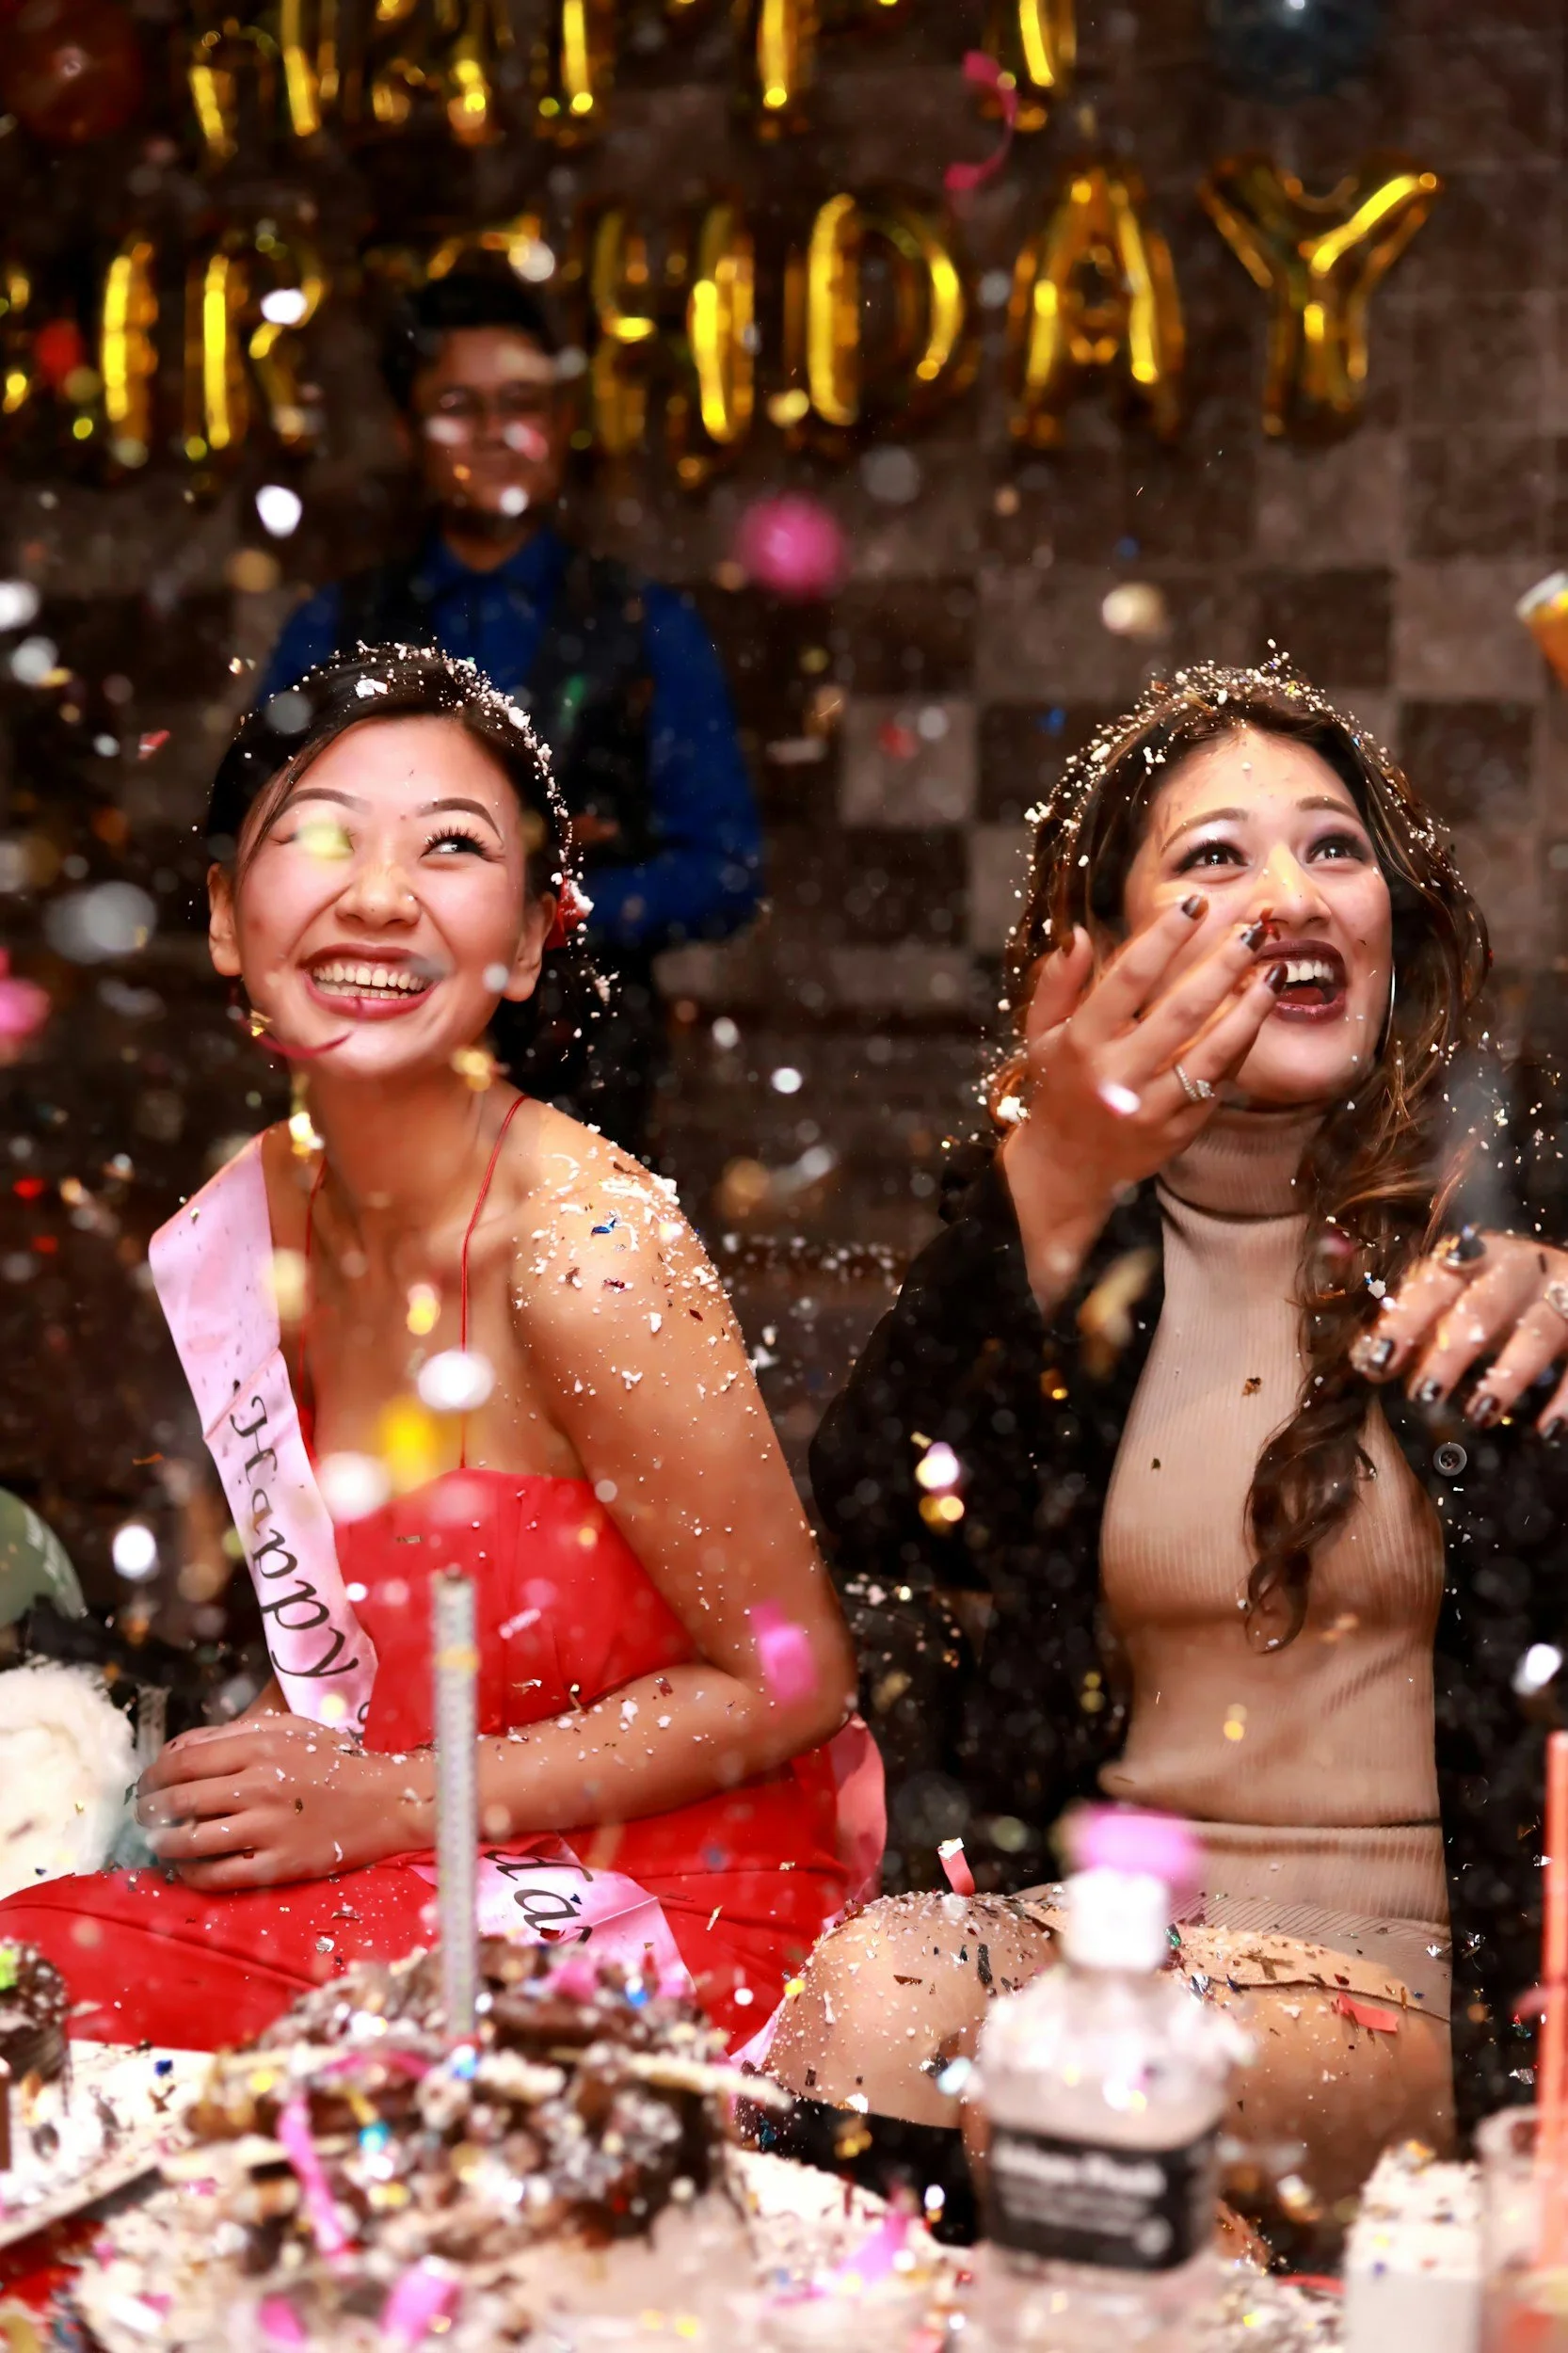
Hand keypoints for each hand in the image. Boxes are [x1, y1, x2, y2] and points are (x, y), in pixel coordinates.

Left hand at [136, 1714, 422, 1890]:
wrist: (384, 1800)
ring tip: (158, 1842)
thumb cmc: (333, 1760)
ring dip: (164, 1843)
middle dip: (151, 1810)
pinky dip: (192, 1874)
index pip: (184, 1762)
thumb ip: (232, 1733)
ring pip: (193, 1841)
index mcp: (259, 1748)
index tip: (145, 1783)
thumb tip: (177, 1750)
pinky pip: (219, 1875)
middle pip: (181, 1801)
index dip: (154, 1775)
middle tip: (143, 1815)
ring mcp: (268, 1829)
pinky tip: (187, 1868)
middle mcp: (259, 1787)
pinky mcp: (278, 1866)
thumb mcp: (287, 1729)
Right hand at [1000, 898, 1287, 1302]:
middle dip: (1221, 965)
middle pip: (1180, 1010)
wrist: (1063, 1171)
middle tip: (1253, 930)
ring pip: (1211, 1052)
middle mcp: (1115, 1076)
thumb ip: (1057, 984)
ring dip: (1248, 1010)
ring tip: (1273, 972)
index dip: (1165, 937)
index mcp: (1080, 1043)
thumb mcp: (1040, 1034)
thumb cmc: (1056, 1088)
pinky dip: (1240, 1050)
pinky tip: (1256, 1018)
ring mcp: (1149, 1108)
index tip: (1194, 905)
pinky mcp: (1175, 1133)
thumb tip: (1080, 935)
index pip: (1129, 978)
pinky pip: (1217, 1085)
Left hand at [1351, 1227, 1567, 1435]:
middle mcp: (1520, 1268)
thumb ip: (1414, 1330)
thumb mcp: (1454, 1302)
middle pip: (1484, 1305)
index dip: (1405, 1322)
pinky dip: (1567, 1397)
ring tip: (1479, 1413)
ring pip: (1538, 1330)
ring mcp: (1561, 1291)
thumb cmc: (1492, 1294)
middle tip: (1425, 1394)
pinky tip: (1546, 1429)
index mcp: (1473, 1256)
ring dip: (1507, 1374)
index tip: (1378, 1363)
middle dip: (1452, 1351)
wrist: (1562, 1277)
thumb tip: (1367, 1363)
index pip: (1433, 1285)